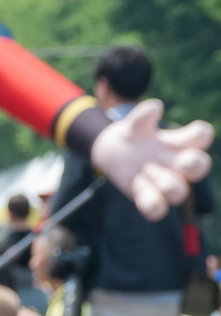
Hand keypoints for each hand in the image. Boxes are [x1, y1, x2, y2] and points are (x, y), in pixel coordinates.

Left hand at [91, 98, 213, 222]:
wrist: (114, 152)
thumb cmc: (134, 135)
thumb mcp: (135, 124)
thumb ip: (142, 116)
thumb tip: (155, 107)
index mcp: (180, 143)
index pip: (201, 137)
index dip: (201, 134)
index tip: (195, 130)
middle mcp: (177, 163)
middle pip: (199, 167)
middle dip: (194, 166)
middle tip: (184, 162)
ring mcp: (163, 181)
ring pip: (179, 191)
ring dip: (170, 186)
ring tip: (153, 175)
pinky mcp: (146, 195)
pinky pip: (157, 208)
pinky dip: (154, 206)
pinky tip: (147, 201)